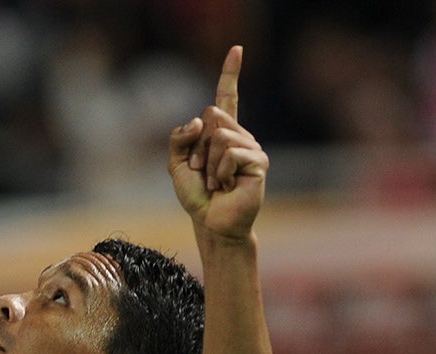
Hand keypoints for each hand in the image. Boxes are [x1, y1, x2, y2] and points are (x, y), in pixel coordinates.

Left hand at [168, 46, 268, 241]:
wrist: (211, 223)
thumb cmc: (197, 196)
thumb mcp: (176, 164)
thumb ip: (178, 138)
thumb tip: (199, 120)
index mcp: (221, 132)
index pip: (227, 97)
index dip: (230, 73)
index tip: (237, 49)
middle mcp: (240, 135)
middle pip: (211, 116)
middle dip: (198, 147)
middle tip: (203, 172)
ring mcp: (251, 147)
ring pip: (219, 136)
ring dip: (208, 164)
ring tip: (216, 183)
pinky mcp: (259, 162)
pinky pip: (229, 152)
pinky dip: (220, 171)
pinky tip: (227, 186)